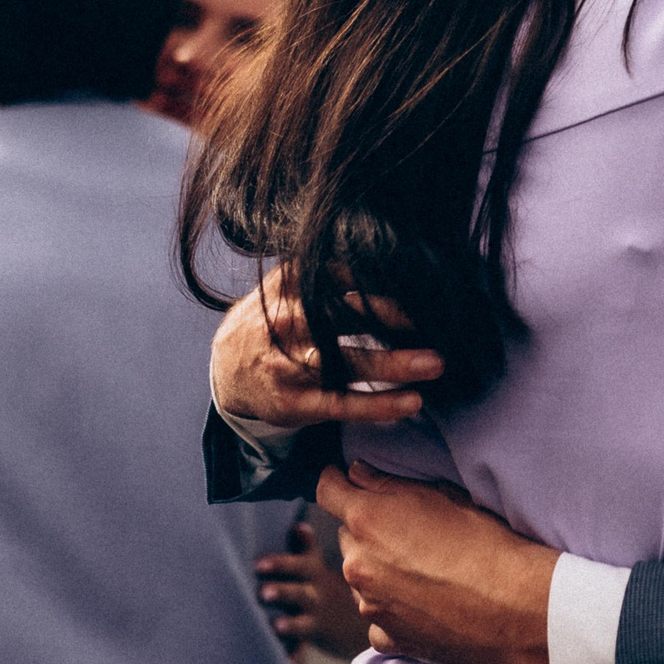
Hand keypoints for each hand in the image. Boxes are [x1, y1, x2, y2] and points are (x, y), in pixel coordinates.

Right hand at [209, 272, 442, 430]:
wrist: (225, 370)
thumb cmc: (273, 321)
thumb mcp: (289, 286)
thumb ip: (330, 272)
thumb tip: (390, 259)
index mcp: (290, 285)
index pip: (342, 276)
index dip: (383, 280)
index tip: (421, 283)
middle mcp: (288, 322)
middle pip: (347, 316)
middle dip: (394, 318)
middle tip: (438, 321)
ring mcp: (289, 364)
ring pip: (347, 362)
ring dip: (394, 363)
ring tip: (435, 363)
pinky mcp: (294, 401)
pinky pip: (341, 403)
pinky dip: (378, 404)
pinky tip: (410, 402)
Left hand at [256, 519, 370, 659]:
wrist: (362, 619)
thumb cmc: (329, 587)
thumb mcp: (321, 566)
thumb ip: (306, 548)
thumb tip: (296, 525)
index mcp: (314, 574)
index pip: (298, 565)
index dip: (280, 564)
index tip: (258, 564)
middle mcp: (317, 594)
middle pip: (299, 591)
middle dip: (282, 591)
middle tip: (263, 592)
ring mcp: (318, 617)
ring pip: (303, 621)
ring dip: (290, 623)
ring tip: (276, 625)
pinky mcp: (316, 637)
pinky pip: (304, 649)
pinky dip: (294, 657)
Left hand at [317, 462, 557, 663]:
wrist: (517, 608)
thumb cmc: (488, 544)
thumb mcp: (444, 497)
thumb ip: (389, 484)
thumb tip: (358, 474)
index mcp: (367, 520)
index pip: (326, 490)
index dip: (335, 481)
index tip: (343, 480)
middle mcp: (358, 564)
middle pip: (346, 536)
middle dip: (367, 530)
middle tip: (407, 532)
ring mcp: (369, 605)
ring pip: (361, 578)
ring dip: (380, 571)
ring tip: (425, 571)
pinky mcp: (387, 638)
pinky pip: (378, 616)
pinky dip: (394, 609)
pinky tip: (427, 603)